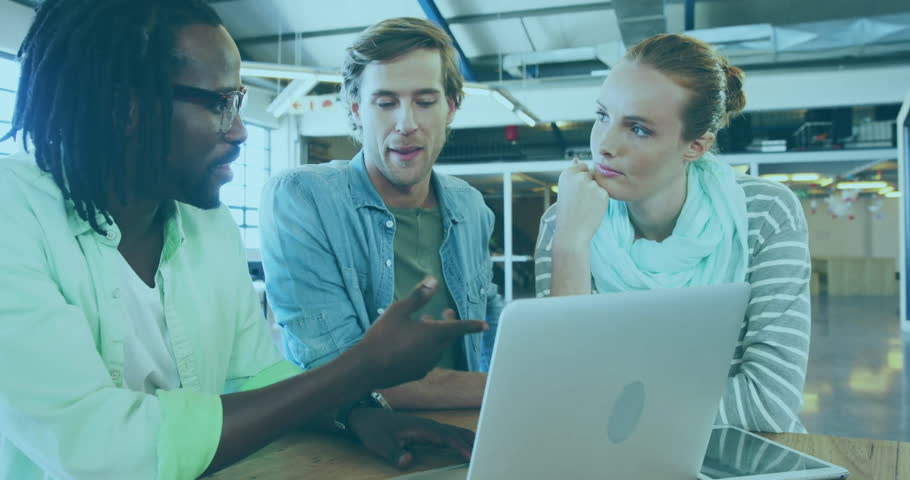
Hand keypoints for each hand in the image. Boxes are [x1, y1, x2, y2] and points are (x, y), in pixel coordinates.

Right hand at [348, 276, 487, 388]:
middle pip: (448, 336)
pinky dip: (426, 348)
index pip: (459, 328)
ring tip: (423, 324)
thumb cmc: (382, 336)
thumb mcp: (398, 311)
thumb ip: (418, 296)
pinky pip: (428, 358)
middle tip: (445, 312)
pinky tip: (412, 344)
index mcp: (433, 334)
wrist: (366, 368)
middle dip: (449, 323)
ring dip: (435, 336)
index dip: (473, 325)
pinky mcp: (418, 373)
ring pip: (438, 347)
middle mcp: (435, 351)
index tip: (485, 325)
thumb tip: (433, 280)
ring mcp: (427, 364)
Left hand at [348, 408, 473, 468]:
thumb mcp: (378, 444)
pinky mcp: (424, 430)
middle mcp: (426, 425)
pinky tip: (464, 446)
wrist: (363, 416)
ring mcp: (426, 427)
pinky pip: (446, 435)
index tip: (470, 454)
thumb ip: (393, 454)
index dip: (458, 445)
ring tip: (482, 447)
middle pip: (454, 432)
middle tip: (487, 451)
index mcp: (419, 427)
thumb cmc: (372, 429)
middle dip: (471, 440)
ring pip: (452, 432)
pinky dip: (458, 439)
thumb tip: (408, 461)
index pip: (445, 436)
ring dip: (467, 439)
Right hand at [554, 158, 608, 245]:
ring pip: (599, 184)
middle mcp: (578, 176)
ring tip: (585, 206)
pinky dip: (601, 201)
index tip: (575, 193)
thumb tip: (577, 159)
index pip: (582, 167)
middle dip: (589, 185)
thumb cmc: (567, 212)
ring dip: (595, 193)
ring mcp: (591, 184)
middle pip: (592, 174)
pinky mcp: (602, 193)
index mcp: (567, 173)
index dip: (580, 180)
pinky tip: (592, 209)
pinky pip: (605, 193)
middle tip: (580, 201)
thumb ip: (573, 173)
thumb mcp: (565, 189)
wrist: (572, 231)